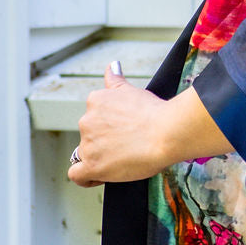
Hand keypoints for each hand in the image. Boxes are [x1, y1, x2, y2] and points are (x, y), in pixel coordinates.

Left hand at [68, 64, 171, 186]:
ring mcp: (88, 144)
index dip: (106, 129)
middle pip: (89, 137)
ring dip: (101, 158)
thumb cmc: (155, 113)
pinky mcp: (92, 165)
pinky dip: (87, 178)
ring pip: (86, 155)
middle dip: (105, 143)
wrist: (167, 132)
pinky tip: (102, 175)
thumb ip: (116, 80)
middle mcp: (86, 121)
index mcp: (95, 101)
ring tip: (125, 159)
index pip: (92, 119)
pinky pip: (77, 175)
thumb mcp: (132, 90)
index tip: (122, 133)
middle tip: (129, 146)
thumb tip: (112, 66)